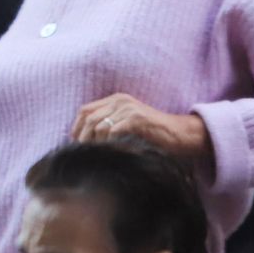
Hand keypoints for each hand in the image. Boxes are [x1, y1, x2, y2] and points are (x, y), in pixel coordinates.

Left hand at [72, 94, 209, 160]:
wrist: (179, 133)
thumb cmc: (152, 132)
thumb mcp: (127, 123)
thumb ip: (109, 124)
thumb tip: (84, 138)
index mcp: (115, 99)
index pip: (85, 110)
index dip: (76, 126)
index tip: (75, 142)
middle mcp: (120, 100)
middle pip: (89, 117)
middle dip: (82, 136)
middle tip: (83, 151)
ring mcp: (128, 108)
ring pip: (98, 124)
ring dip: (93, 141)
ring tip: (95, 153)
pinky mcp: (136, 118)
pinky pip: (112, 130)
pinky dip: (107, 142)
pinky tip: (109, 151)